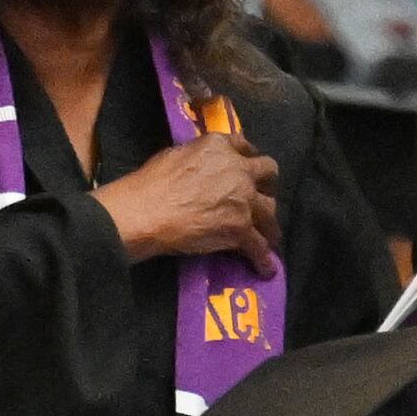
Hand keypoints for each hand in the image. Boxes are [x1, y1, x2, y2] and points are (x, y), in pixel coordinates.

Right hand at [91, 130, 278, 270]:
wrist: (146, 212)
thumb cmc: (151, 183)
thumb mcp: (177, 154)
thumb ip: (201, 157)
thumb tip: (204, 167)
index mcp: (221, 147)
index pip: (246, 147)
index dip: (248, 160)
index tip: (246, 170)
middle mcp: (239, 170)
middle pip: (269, 174)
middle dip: (267, 186)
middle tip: (259, 198)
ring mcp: (244, 200)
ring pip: (270, 212)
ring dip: (268, 225)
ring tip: (267, 236)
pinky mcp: (241, 229)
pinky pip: (260, 247)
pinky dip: (263, 259)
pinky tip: (265, 268)